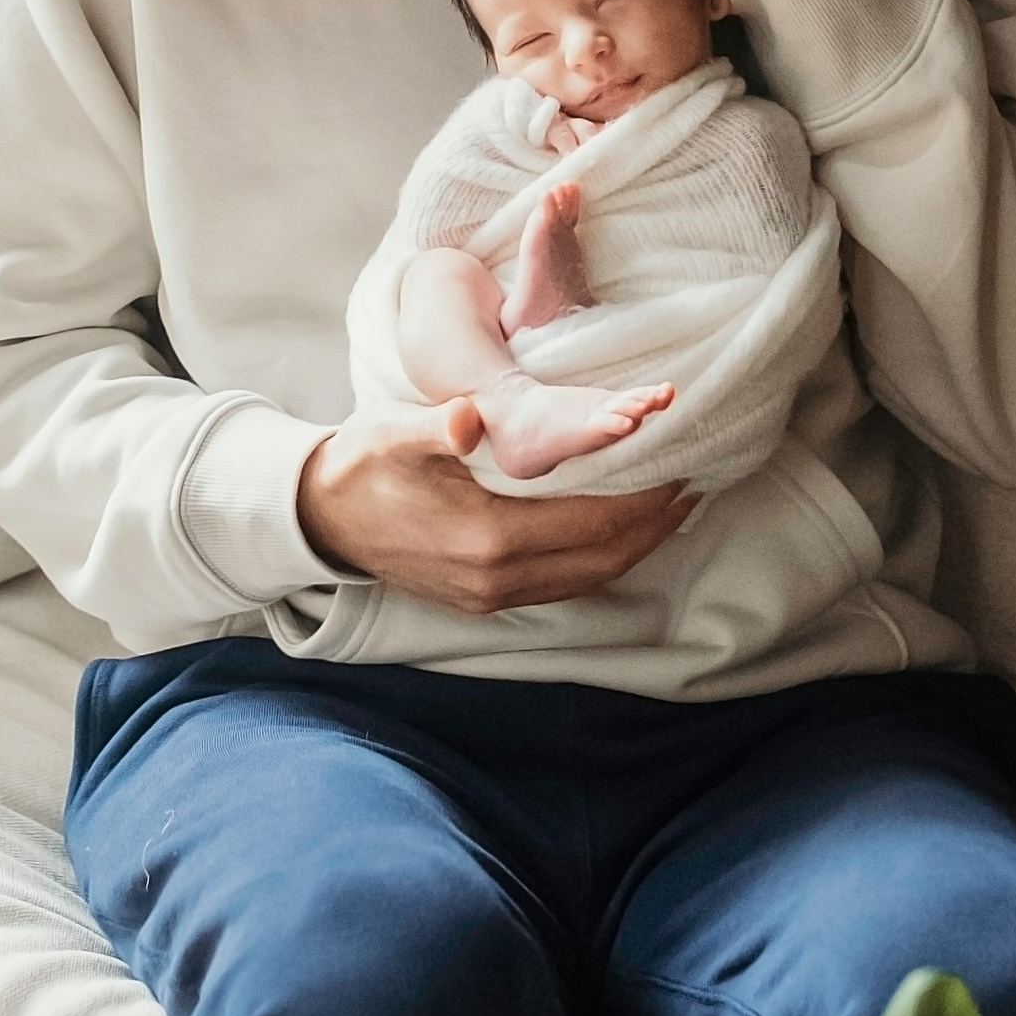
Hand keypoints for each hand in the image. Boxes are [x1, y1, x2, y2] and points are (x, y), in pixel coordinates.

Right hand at [297, 397, 694, 615]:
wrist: (319, 518)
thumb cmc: (360, 464)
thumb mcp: (391, 433)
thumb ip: (433, 427)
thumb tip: (467, 417)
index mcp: (486, 538)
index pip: (591, 522)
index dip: (642, 497)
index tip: (681, 462)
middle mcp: (498, 579)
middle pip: (603, 556)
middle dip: (653, 523)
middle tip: (695, 480)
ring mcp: (492, 595)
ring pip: (590, 576)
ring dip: (635, 543)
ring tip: (673, 504)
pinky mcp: (486, 598)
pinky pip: (566, 582)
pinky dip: (603, 557)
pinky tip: (620, 531)